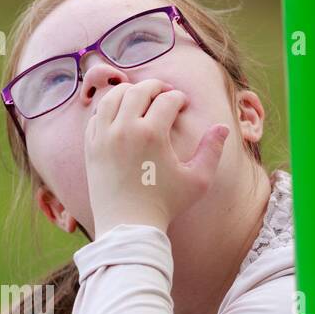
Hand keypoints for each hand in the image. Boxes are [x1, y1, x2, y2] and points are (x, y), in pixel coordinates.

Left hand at [85, 78, 228, 238]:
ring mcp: (103, 137)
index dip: (179, 98)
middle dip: (156, 87)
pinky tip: (121, 116)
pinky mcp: (91, 147)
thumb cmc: (165, 205)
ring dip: (129, 92)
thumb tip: (223, 127)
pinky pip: (97, 116)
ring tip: (141, 98)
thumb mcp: (198, 180)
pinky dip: (109, 110)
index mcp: (151, 133)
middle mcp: (124, 129)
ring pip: (113, 97)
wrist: (129, 226)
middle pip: (140, 90)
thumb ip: (212, 151)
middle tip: (165, 93)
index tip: (183, 105)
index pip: (167, 99)